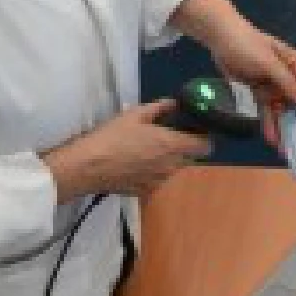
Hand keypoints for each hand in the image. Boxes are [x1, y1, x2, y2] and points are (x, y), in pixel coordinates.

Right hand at [42, 100, 209, 203]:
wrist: (88, 167)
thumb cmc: (112, 137)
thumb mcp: (135, 114)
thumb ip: (160, 108)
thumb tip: (174, 103)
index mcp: (173, 145)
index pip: (206, 146)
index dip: (204, 137)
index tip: (194, 130)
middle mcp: (172, 166)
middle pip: (190, 157)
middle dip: (183, 147)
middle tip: (166, 136)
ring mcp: (160, 181)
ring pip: (173, 169)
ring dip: (167, 160)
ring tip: (146, 149)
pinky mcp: (147, 191)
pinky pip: (157, 179)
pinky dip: (152, 172)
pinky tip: (135, 163)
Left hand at [203, 11, 295, 152]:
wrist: (220, 37)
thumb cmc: (248, 44)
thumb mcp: (269, 63)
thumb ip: (286, 82)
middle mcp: (288, 78)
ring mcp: (273, 87)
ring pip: (283, 112)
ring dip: (284, 129)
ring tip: (285, 149)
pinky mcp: (258, 92)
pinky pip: (266, 112)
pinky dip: (269, 125)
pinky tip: (271, 139)